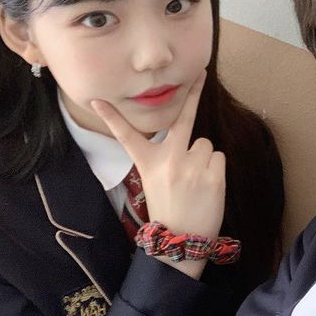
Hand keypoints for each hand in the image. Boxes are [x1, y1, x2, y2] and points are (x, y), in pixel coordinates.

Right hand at [91, 72, 224, 278]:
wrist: (183, 241)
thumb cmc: (170, 211)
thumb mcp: (155, 183)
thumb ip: (166, 159)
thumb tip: (189, 140)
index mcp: (149, 163)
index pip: (127, 136)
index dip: (111, 118)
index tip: (98, 101)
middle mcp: (170, 160)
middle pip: (182, 119)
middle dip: (193, 93)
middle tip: (201, 73)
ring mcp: (192, 166)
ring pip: (205, 143)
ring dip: (203, 157)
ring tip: (196, 181)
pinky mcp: (213, 174)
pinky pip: (218, 156)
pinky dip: (215, 168)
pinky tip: (206, 186)